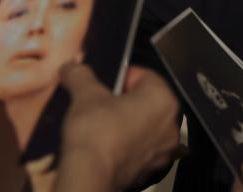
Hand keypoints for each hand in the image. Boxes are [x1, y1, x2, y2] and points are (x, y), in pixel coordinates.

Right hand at [57, 63, 180, 190]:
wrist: (89, 175)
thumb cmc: (96, 134)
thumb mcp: (85, 94)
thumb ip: (80, 74)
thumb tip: (73, 67)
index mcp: (163, 100)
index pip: (144, 75)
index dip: (120, 76)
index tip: (104, 82)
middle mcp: (169, 126)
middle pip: (145, 101)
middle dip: (122, 100)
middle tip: (99, 102)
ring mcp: (161, 151)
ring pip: (142, 126)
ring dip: (124, 123)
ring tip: (100, 123)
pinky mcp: (148, 170)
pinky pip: (137, 149)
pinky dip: (124, 145)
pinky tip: (104, 144)